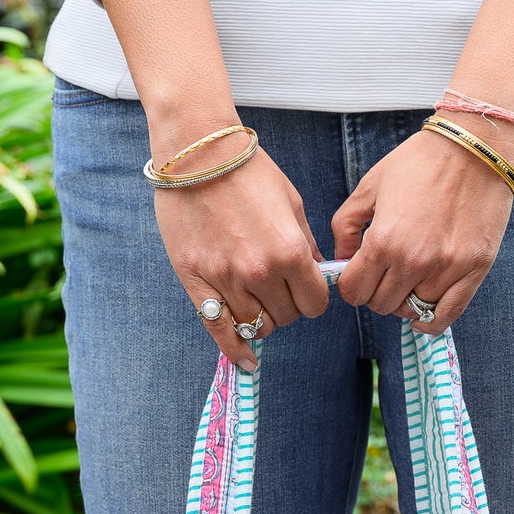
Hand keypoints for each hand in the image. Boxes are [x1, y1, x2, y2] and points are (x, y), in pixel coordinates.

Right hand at [152, 146, 329, 369]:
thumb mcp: (291, 202)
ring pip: (257, 326)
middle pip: (287, 318)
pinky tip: (245, 361)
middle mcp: (260, 272)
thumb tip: (317, 275)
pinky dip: (234, 349)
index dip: (313, 299)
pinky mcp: (196, 281)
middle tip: (278, 289)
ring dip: (262, 319)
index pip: (315, 304)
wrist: (197, 152)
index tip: (305, 291)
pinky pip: (219, 329)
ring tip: (257, 302)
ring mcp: (226, 280)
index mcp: (290, 251)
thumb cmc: (248, 171)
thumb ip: (305, 244)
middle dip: (288, 306)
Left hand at [331, 117, 513, 332]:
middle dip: (375, 292)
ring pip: (412, 310)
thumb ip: (346, 225)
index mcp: (384, 240)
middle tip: (384, 274)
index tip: (358, 275)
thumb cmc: (420, 161)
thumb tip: (342, 258)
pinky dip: (430, 320)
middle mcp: (413, 260)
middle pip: (381, 305)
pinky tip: (422, 312)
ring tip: (409, 278)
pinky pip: (447, 315)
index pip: (353, 292)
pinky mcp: (474, 269)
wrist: (474, 145)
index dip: (351, 286)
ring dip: (405, 299)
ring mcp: (446, 268)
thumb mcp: (370, 185)